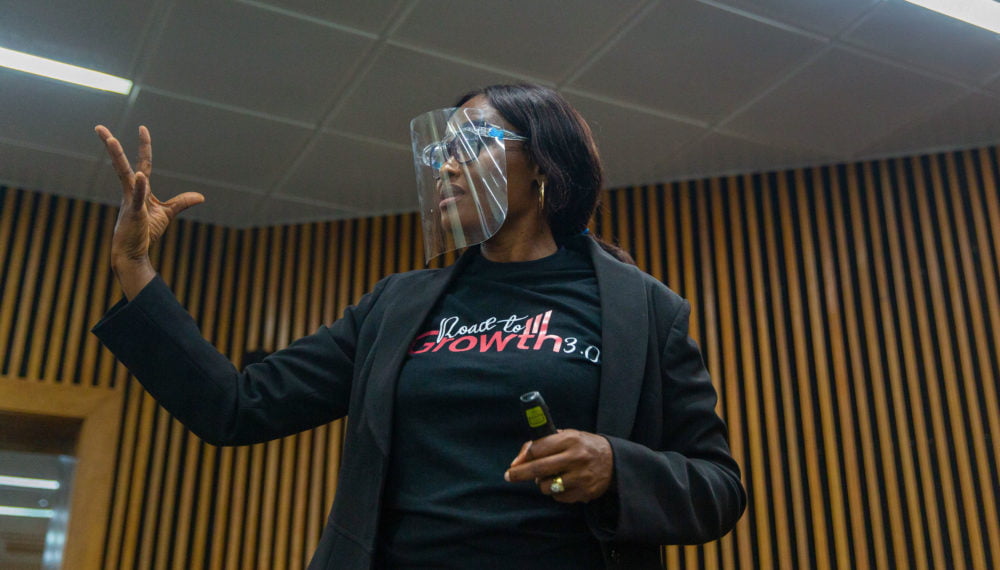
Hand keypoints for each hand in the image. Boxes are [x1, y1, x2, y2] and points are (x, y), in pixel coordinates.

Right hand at [95, 125, 203, 296]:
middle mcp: (130, 191)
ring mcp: (129, 201)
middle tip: (99, 127)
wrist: (133, 253)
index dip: (144, 146)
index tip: (142, 128)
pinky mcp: (133, 214)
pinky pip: (136, 198)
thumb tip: (200, 196)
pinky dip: (140, 187)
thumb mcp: (166, 214)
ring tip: (111, 140)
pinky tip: (141, 176)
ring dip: (116, 157)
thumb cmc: (145, 234)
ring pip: (123, 175)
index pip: (143, 163)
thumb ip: (181, 203)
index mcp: (138, 190)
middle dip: (112, 146)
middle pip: (122, 164)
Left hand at [504, 429, 613, 502]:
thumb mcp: (566, 436)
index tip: (514, 464)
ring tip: (551, 476)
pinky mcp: (585, 492)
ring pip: (546, 486)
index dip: (522, 457)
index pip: (538, 448)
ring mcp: (581, 477)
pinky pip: (558, 497)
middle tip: (509, 476)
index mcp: (570, 439)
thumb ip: (542, 444)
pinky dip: (556, 492)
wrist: (614, 461)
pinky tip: (565, 484)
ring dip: (542, 484)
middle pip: (539, 469)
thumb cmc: (583, 446)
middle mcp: (576, 457)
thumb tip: (518, 461)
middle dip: (520, 474)